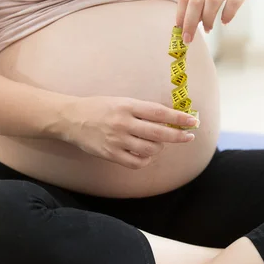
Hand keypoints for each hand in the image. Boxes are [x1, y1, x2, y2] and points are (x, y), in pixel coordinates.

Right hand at [59, 95, 197, 168]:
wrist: (70, 118)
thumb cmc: (99, 108)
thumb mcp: (120, 101)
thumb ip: (142, 110)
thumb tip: (169, 118)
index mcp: (127, 105)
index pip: (159, 113)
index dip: (178, 118)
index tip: (193, 121)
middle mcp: (123, 123)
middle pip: (158, 133)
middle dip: (178, 136)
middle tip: (188, 137)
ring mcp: (117, 140)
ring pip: (150, 150)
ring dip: (159, 148)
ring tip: (159, 144)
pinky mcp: (110, 154)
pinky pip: (136, 162)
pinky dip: (146, 160)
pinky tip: (147, 155)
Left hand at [176, 0, 263, 42]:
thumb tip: (189, 21)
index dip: (180, 15)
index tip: (179, 31)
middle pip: (196, 0)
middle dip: (190, 23)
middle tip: (189, 38)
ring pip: (212, 1)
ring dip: (208, 19)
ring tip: (208, 29)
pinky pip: (234, 2)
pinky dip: (227, 14)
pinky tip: (225, 21)